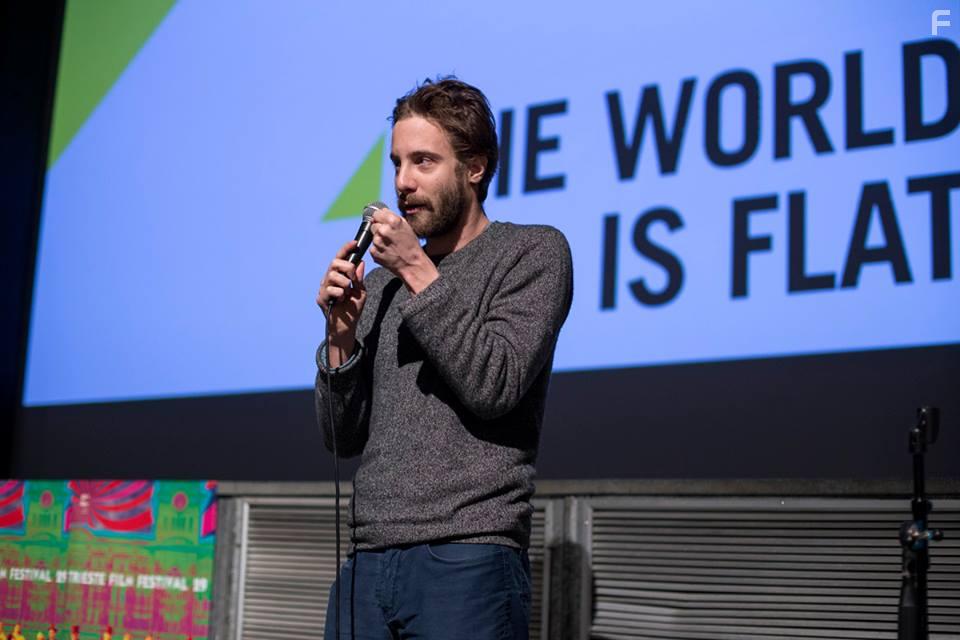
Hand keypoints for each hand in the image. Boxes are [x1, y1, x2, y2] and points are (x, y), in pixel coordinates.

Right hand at [316, 240, 366, 357]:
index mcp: (339, 276)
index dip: (346, 249)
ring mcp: (323, 288)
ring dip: (345, 285)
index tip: (355, 243)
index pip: (340, 258)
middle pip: (335, 263)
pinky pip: (331, 289)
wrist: (347, 327)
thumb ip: (359, 278)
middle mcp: (329, 279)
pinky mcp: (321, 298)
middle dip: (347, 268)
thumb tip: (360, 263)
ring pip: (333, 275)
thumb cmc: (353, 309)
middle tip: (353, 280)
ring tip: (346, 295)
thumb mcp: (360, 292)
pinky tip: (340, 302)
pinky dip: (340, 295)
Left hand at [369, 209, 438, 292]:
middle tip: (389, 236)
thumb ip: (392, 216)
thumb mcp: (406, 226)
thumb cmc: (411, 245)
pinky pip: (372, 246)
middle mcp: (383, 230)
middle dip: (379, 229)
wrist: (412, 264)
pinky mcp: (374, 252)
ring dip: (379, 239)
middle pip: (373, 225)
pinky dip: (378, 248)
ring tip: (390, 244)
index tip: (384, 222)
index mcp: (392, 221)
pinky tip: (387, 251)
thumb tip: (381, 211)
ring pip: (373, 236)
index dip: (380, 218)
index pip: (376, 214)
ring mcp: (377, 242)